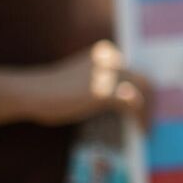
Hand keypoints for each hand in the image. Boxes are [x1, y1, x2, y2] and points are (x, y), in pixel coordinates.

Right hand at [24, 41, 149, 125]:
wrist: (30, 93)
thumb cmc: (53, 91)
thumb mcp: (83, 78)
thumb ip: (104, 81)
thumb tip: (130, 100)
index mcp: (107, 52)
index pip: (136, 70)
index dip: (145, 91)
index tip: (149, 108)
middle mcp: (112, 57)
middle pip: (145, 79)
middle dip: (152, 101)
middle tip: (150, 121)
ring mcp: (108, 73)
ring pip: (144, 90)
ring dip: (149, 111)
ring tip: (145, 129)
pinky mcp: (104, 91)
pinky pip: (134, 104)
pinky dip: (140, 118)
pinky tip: (139, 131)